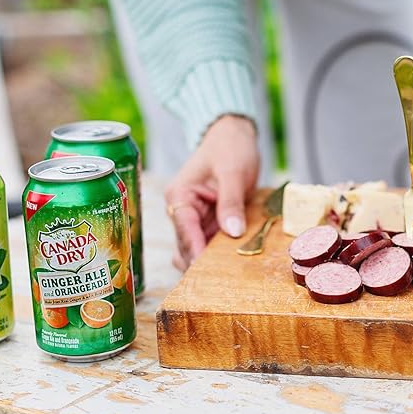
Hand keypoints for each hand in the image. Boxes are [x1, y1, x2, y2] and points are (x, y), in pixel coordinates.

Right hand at [164, 115, 259, 269]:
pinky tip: (233, 262)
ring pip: (196, 250)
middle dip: (201, 262)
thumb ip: (231, 202)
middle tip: (222, 278)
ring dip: (210, 261)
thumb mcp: (233, 172)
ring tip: (230, 273)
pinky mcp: (209, 223)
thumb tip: (232, 232)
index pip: (184, 229)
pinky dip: (219, 254)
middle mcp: (181, 210)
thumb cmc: (229, 147)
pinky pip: (210, 245)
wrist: (233, 135)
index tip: (206, 270)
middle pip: (186, 246)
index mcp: (179, 195)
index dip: (195, 251)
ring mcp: (195, 219)